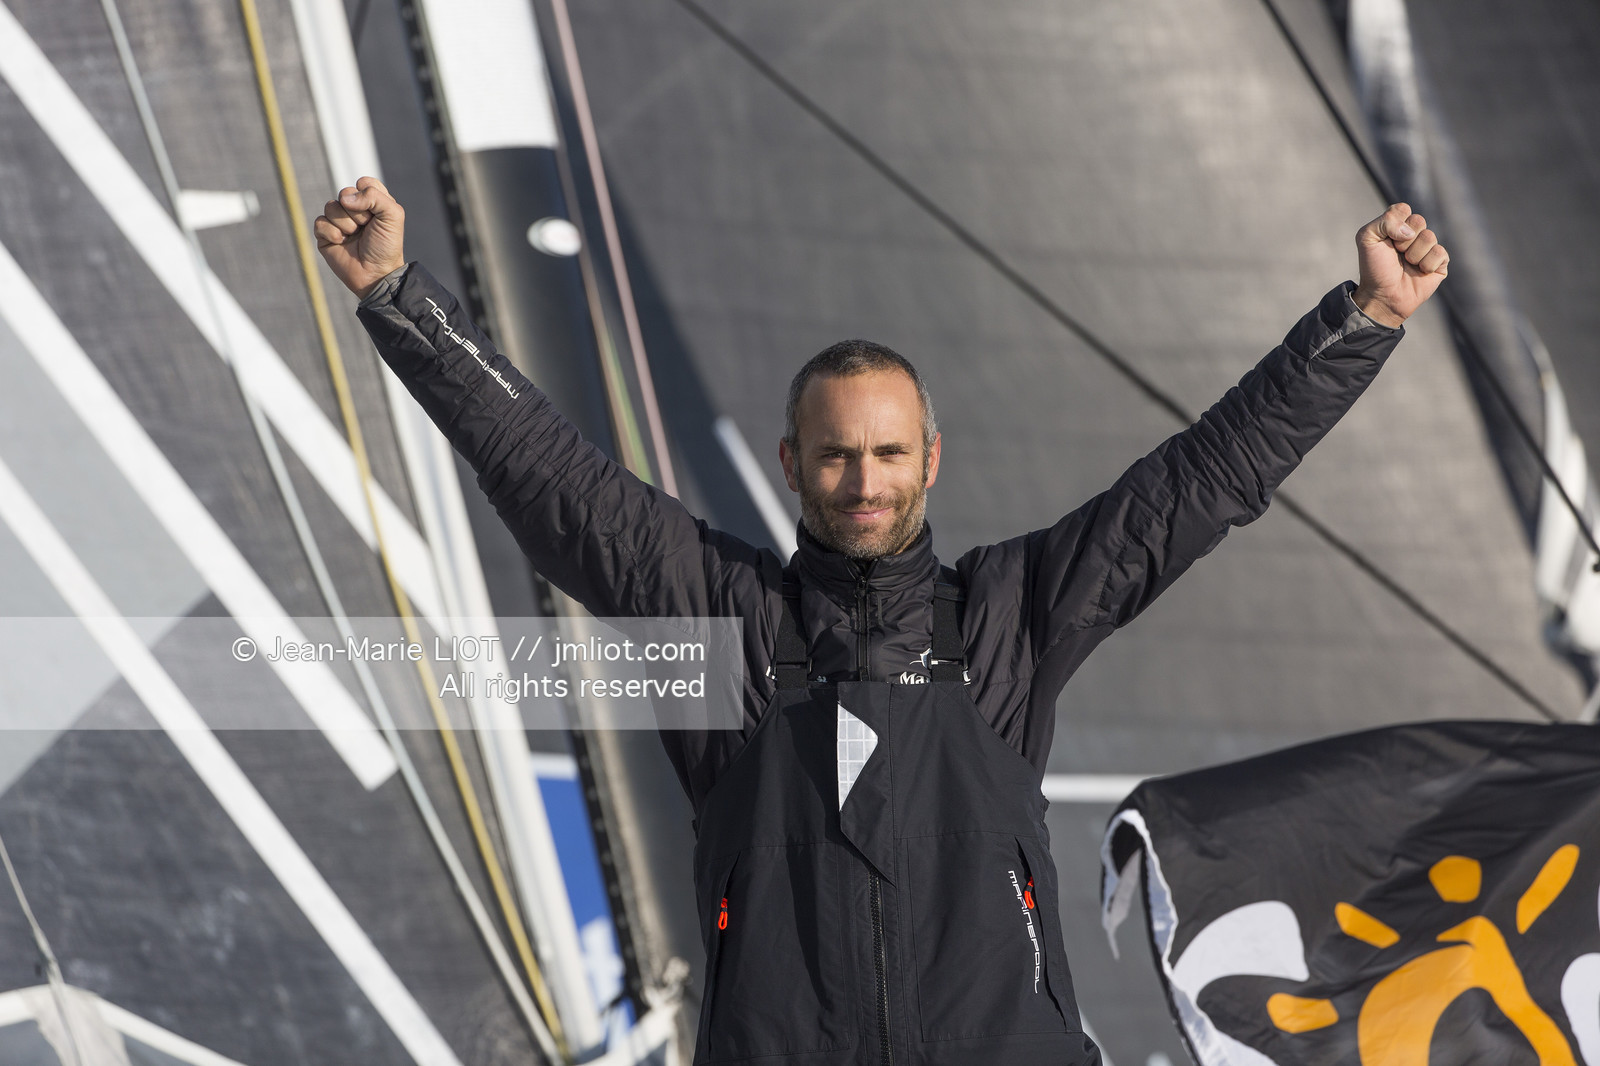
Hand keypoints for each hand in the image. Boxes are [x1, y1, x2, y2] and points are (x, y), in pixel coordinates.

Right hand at [315, 176, 405, 299]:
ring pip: (331, 206)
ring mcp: (338, 221)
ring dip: (345, 224)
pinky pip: (320, 222)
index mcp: (372, 201)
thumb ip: (375, 196)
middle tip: (366, 228)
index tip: (377, 213)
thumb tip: (344, 197)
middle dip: (358, 213)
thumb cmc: (386, 246)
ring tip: (354, 237)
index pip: (363, 183)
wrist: (375, 274)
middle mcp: (354, 209)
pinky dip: (332, 233)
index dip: (368, 195)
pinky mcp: (325, 234)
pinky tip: (341, 242)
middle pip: (345, 193)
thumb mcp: (393, 216)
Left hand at [1351, 203, 1448, 327]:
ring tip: (1406, 264)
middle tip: (1396, 253)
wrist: (1383, 296)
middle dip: (1403, 240)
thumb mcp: (1366, 239)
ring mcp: (1428, 247)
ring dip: (1414, 254)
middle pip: (1419, 221)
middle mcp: (1413, 234)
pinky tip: (1419, 272)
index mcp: (1397, 225)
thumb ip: (1384, 222)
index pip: (1403, 209)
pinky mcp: (1440, 262)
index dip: (1394, 224)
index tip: (1386, 240)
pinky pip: (1440, 253)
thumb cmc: (1374, 268)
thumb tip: (1410, 231)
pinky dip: (1427, 264)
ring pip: (1429, 237)